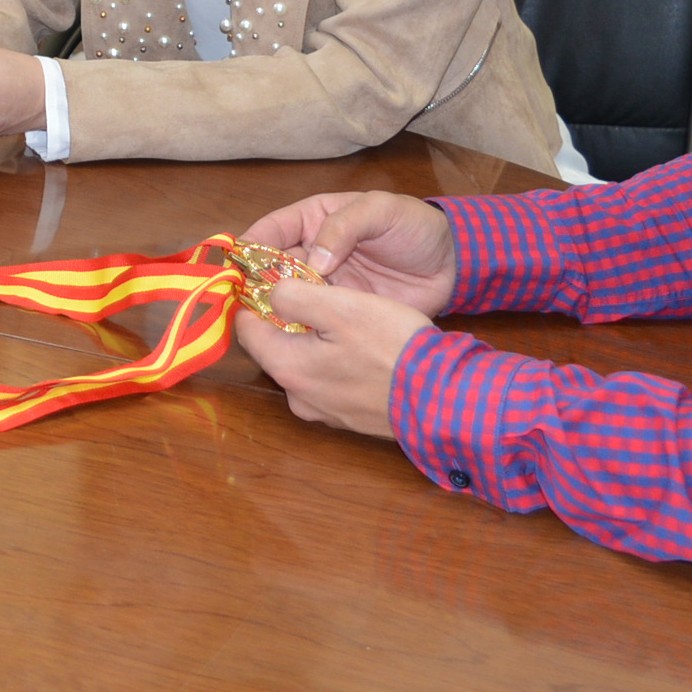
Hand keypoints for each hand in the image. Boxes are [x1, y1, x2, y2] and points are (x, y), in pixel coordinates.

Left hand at [235, 281, 434, 436]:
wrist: (445, 399)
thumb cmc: (393, 347)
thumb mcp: (342, 307)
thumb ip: (295, 296)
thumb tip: (270, 292)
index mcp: (287, 368)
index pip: (247, 328)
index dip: (256, 297)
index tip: (272, 275)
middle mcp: (299, 396)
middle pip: (275, 346)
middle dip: (289, 317)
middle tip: (314, 289)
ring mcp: (325, 410)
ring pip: (305, 362)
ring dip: (315, 338)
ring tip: (343, 314)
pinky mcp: (350, 416)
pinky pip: (330, 379)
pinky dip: (337, 359)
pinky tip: (363, 344)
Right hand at [238, 190, 458, 316]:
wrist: (454, 264)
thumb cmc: (415, 227)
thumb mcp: (381, 210)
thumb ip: (345, 227)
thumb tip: (313, 262)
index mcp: (314, 219)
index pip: (270, 231)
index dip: (249, 248)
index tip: (235, 269)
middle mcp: (311, 253)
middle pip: (269, 269)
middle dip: (254, 286)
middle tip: (244, 307)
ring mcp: (325, 286)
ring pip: (286, 299)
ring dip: (275, 312)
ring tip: (265, 328)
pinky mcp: (341, 313)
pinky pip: (313, 322)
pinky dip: (300, 331)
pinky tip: (293, 343)